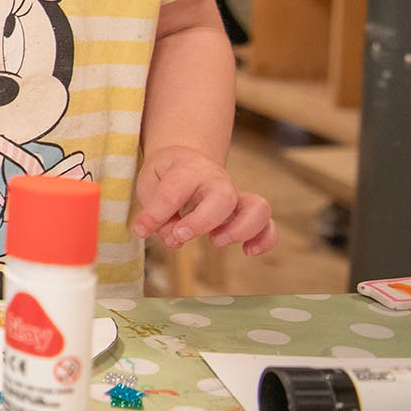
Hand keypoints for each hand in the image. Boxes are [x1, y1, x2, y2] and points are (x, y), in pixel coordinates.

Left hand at [133, 145, 276, 254]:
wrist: (186, 159)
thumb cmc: (166, 175)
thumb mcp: (149, 185)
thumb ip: (156, 211)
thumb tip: (171, 237)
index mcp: (187, 170)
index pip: (174, 191)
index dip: (157, 214)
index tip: (142, 229)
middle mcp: (216, 181)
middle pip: (224, 196)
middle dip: (203, 221)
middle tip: (182, 235)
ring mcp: (236, 195)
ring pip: (258, 207)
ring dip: (240, 229)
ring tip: (216, 241)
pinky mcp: (247, 211)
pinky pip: (268, 224)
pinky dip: (265, 239)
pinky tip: (249, 252)